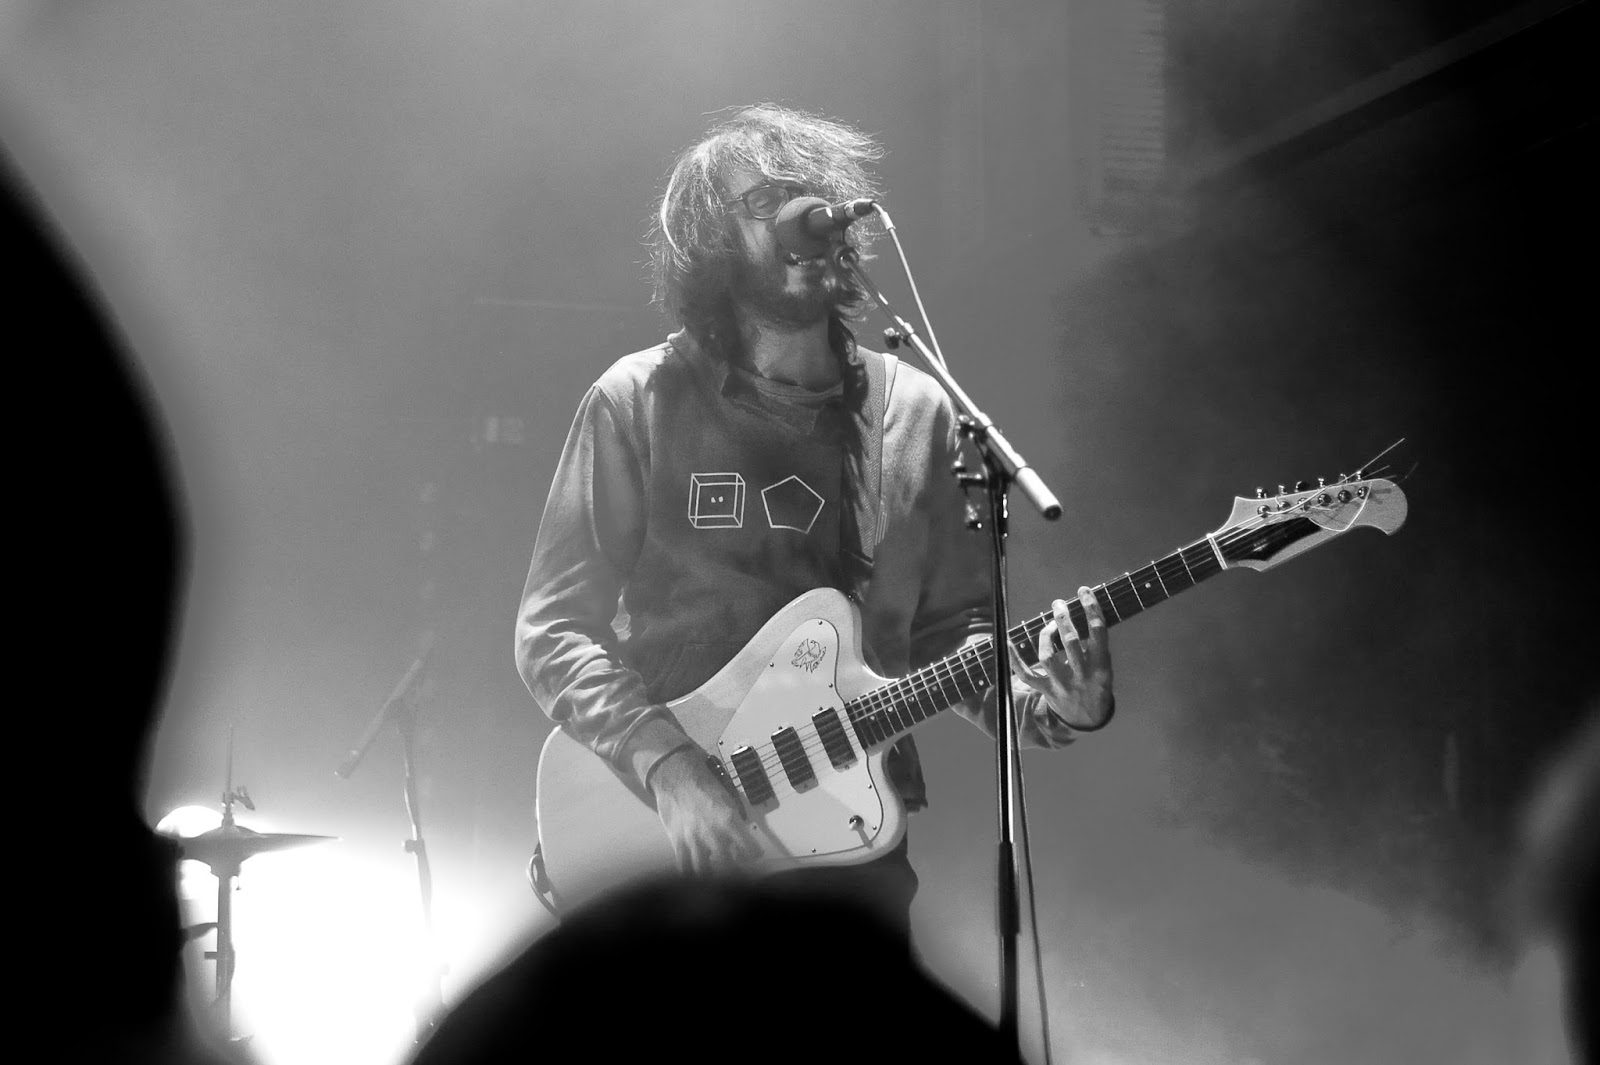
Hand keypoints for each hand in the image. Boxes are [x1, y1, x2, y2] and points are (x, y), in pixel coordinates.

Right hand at [648, 745, 762, 874]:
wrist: (675, 776)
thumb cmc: (703, 784)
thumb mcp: (726, 799)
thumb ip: (734, 821)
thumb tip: (740, 837)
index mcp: (729, 820)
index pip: (749, 849)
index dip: (754, 855)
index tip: (754, 856)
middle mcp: (713, 833)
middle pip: (728, 867)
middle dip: (734, 872)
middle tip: (736, 869)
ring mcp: (694, 840)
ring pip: (704, 872)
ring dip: (712, 876)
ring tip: (715, 874)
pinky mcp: (677, 843)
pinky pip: (684, 867)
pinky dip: (690, 873)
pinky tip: (695, 871)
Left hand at [1012, 586, 1114, 730]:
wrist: (1088, 720)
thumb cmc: (1096, 684)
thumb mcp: (1104, 666)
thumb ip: (1095, 644)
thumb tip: (1083, 611)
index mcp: (1101, 667)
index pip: (1097, 632)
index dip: (1091, 608)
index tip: (1084, 592)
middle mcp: (1082, 676)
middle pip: (1070, 642)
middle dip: (1063, 619)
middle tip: (1059, 603)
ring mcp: (1062, 685)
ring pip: (1048, 657)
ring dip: (1046, 635)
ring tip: (1049, 623)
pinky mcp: (1046, 690)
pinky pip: (1026, 675)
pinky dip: (1015, 659)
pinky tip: (1008, 642)